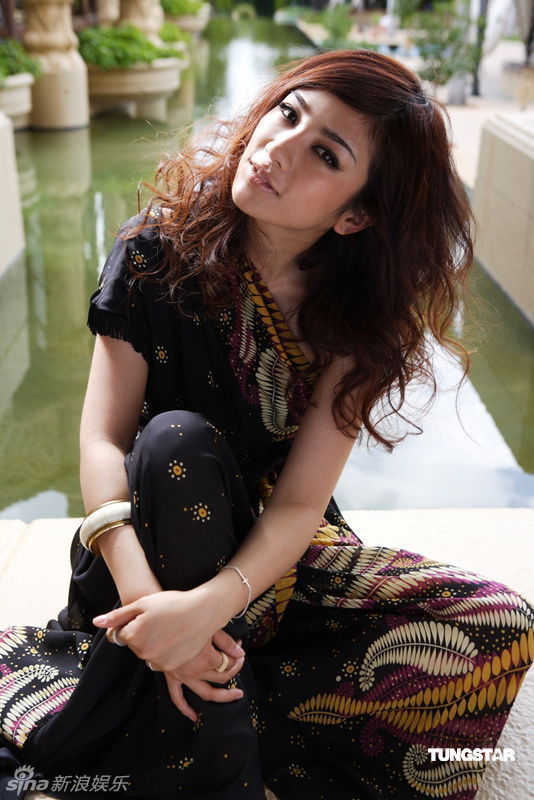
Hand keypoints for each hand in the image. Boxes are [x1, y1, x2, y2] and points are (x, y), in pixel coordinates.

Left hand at [92, 587, 228, 671]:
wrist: (202, 612)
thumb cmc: (172, 603)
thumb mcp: (142, 604)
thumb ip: (118, 616)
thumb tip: (97, 622)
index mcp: (133, 636)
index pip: (120, 635)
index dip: (131, 624)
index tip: (144, 617)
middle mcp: (143, 653)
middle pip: (134, 646)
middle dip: (142, 635)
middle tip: (159, 621)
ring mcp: (159, 662)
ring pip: (148, 654)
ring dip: (154, 645)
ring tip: (169, 628)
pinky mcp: (173, 668)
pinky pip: (162, 661)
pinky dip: (166, 652)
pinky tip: (176, 638)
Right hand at [159, 630, 245, 721]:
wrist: (157, 622)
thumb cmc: (185, 620)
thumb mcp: (208, 627)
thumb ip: (226, 642)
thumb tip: (240, 652)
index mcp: (206, 658)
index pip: (228, 662)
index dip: (237, 655)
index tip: (239, 646)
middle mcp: (195, 671)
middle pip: (222, 677)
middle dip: (234, 669)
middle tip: (239, 662)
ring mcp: (182, 677)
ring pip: (206, 693)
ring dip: (223, 697)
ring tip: (236, 695)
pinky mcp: (171, 678)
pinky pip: (177, 698)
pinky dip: (185, 709)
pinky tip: (194, 717)